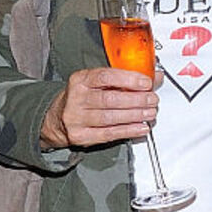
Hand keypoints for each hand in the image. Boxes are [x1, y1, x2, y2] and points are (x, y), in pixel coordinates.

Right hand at [40, 66, 157, 149]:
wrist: (57, 118)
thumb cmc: (81, 97)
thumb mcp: (96, 83)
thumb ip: (124, 79)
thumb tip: (154, 77)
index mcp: (80, 80)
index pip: (105, 76)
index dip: (128, 79)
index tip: (146, 83)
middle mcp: (76, 98)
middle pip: (110, 99)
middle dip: (136, 100)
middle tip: (152, 99)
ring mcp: (76, 118)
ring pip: (110, 117)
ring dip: (135, 116)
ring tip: (149, 113)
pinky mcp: (80, 135)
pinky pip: (108, 134)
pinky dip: (128, 131)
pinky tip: (140, 128)